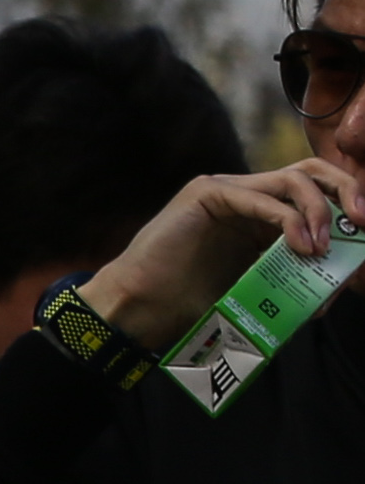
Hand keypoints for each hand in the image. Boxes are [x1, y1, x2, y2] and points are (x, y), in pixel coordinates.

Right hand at [75, 156, 362, 351]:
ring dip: (319, 209)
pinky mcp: (207, 193)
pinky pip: (260, 196)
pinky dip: (288, 218)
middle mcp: (248, 197)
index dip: (347, 204)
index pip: (317, 192)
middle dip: (346, 191)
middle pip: (313, 172)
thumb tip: (344, 281)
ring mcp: (227, 190)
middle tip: (362, 221)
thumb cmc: (193, 307)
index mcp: (262, 217)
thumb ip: (297, 280)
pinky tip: (300, 243)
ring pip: (293, 179)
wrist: (140, 311)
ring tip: (321, 245)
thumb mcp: (262, 291)